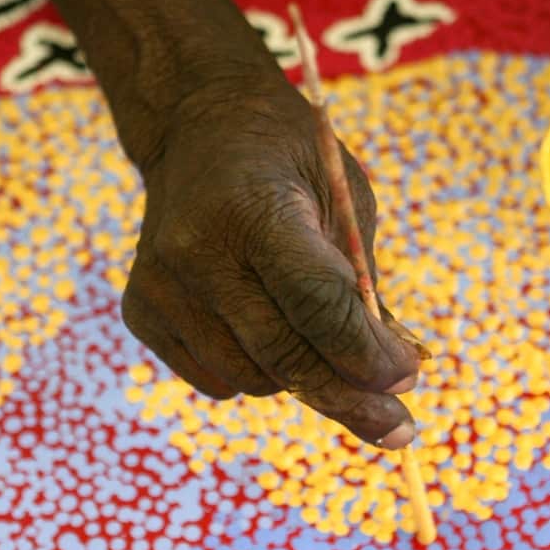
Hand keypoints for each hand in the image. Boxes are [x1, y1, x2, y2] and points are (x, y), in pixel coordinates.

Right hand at [120, 74, 421, 447]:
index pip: (317, 304)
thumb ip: (359, 285)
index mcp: (254, 210)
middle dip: (349, 396)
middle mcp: (196, 251)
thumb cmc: (292, 163)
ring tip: (315, 334)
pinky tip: (261, 322)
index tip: (408, 378)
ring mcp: (160, 285)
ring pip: (252, 379)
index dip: (367, 353)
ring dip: (301, 376)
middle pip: (284, 355)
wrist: (200, 126)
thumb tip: (387, 376)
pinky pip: (215, 380)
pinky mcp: (141, 311)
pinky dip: (255, 371)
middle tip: (397, 422)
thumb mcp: (345, 199)